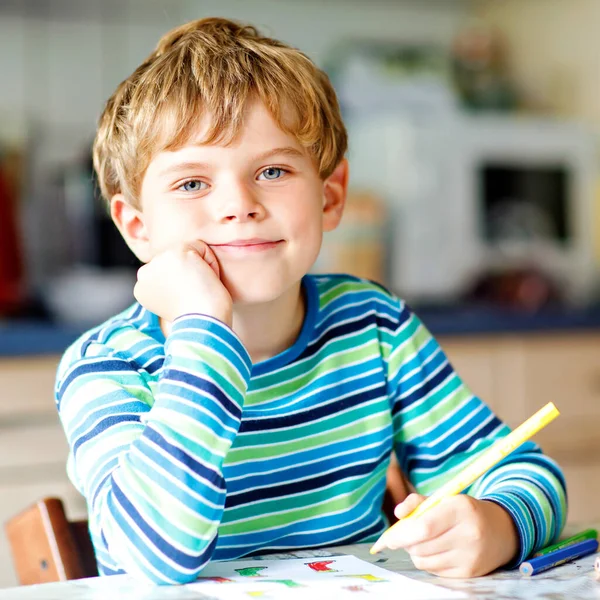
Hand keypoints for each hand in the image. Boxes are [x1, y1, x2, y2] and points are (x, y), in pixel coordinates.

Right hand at [134, 241, 232, 326]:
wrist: (202, 325)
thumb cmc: (196, 320)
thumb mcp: (172, 304)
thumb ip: (167, 286)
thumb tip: (176, 275)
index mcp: (141, 288)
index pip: (167, 273)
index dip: (183, 286)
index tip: (185, 303)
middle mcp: (145, 272)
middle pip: (176, 261)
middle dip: (189, 274)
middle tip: (193, 297)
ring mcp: (160, 260)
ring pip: (189, 253)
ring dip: (200, 269)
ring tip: (198, 289)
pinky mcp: (178, 253)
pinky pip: (202, 249)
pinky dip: (212, 265)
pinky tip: (205, 281)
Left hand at [385, 493, 518, 577]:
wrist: (500, 531)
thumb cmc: (462, 512)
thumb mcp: (443, 499)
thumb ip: (417, 502)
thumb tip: (398, 514)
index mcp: (460, 508)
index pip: (424, 527)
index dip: (401, 534)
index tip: (388, 538)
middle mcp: (469, 534)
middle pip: (421, 546)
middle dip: (406, 543)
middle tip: (406, 536)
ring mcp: (471, 556)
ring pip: (425, 561)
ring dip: (416, 552)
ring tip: (423, 541)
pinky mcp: (470, 573)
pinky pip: (435, 571)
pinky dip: (428, 562)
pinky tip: (436, 551)